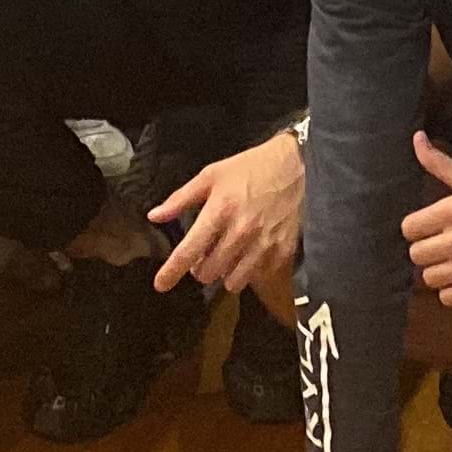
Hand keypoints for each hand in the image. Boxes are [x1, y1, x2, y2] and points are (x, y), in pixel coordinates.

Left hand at [151, 130, 303, 293]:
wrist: (297, 166)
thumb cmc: (249, 168)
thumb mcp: (211, 175)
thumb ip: (181, 198)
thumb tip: (154, 216)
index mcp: (219, 211)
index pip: (189, 251)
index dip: (171, 271)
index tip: (160, 285)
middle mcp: (240, 233)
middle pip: (208, 273)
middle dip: (200, 267)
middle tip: (205, 253)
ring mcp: (263, 245)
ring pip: (232, 281)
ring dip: (224, 272)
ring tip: (227, 255)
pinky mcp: (282, 252)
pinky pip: (257, 277)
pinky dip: (249, 270)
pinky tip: (249, 253)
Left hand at [401, 131, 451, 306]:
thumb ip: (441, 163)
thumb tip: (416, 138)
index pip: (409, 228)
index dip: (417, 229)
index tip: (431, 228)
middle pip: (417, 254)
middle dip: (428, 250)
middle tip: (444, 246)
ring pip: (430, 278)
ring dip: (440, 271)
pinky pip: (448, 298)